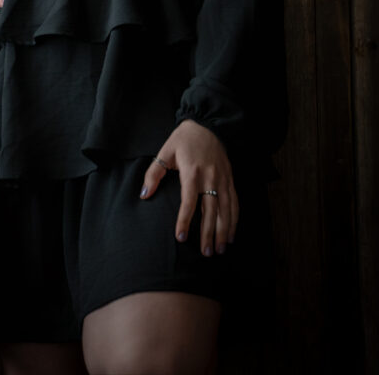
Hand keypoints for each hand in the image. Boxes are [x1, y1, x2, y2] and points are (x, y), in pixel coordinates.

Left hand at [139, 119, 238, 257]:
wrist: (208, 125)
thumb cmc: (184, 140)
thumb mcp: (165, 151)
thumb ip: (154, 173)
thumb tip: (144, 194)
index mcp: (192, 172)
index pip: (189, 201)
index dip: (185, 220)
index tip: (181, 237)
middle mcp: (210, 178)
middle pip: (210, 210)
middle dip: (208, 233)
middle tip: (205, 253)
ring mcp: (222, 180)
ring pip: (225, 210)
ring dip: (223, 231)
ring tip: (219, 250)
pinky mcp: (230, 180)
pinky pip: (234, 203)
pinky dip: (234, 220)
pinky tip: (230, 235)